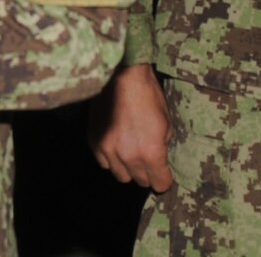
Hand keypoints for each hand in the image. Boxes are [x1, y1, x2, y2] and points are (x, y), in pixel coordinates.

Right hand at [89, 63, 173, 190]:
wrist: (121, 76)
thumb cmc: (149, 96)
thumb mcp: (166, 123)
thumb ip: (162, 147)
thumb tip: (159, 158)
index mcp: (151, 153)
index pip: (160, 184)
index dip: (164, 179)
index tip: (164, 173)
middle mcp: (129, 156)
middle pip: (140, 181)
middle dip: (147, 173)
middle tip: (148, 159)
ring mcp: (108, 149)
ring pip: (120, 175)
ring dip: (128, 168)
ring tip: (130, 153)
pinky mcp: (94, 141)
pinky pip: (103, 162)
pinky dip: (111, 158)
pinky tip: (116, 145)